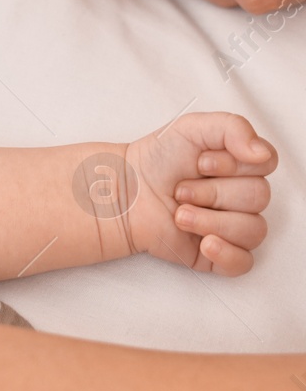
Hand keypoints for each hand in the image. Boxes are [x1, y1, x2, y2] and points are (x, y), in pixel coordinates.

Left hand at [126, 113, 275, 274]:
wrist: (124, 192)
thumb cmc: (156, 160)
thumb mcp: (190, 127)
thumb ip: (233, 128)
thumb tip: (262, 154)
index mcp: (240, 166)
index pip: (266, 164)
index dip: (234, 165)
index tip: (200, 163)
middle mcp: (241, 197)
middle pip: (258, 197)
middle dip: (213, 192)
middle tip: (180, 190)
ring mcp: (232, 227)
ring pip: (253, 230)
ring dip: (210, 221)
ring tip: (179, 214)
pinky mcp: (218, 255)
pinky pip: (244, 263)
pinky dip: (226, 254)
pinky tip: (203, 243)